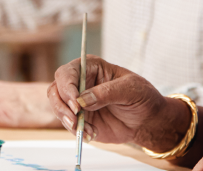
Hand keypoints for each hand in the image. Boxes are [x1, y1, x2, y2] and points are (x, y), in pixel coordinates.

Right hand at [47, 56, 191, 148]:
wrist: (147, 119)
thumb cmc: (141, 96)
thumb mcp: (130, 89)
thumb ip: (107, 92)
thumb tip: (83, 100)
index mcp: (90, 67)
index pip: (67, 73)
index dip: (67, 87)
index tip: (76, 104)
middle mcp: (79, 83)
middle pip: (56, 90)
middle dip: (61, 106)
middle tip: (74, 120)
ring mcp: (77, 101)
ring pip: (58, 108)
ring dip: (68, 121)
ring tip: (87, 130)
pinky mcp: (80, 118)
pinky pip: (69, 125)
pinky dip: (77, 131)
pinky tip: (92, 134)